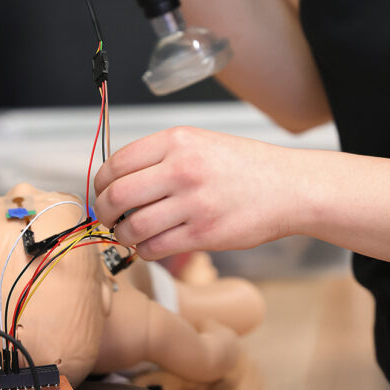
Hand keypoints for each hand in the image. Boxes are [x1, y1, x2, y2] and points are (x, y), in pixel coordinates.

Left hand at [94, 126, 300, 259]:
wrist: (287, 187)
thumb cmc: (243, 166)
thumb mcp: (200, 142)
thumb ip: (161, 156)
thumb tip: (118, 179)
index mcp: (177, 140)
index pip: (117, 163)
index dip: (101, 183)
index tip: (103, 193)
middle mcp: (182, 168)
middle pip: (117, 195)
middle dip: (104, 212)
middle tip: (108, 218)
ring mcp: (193, 202)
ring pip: (133, 226)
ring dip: (123, 234)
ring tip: (129, 233)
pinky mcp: (204, 234)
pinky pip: (155, 247)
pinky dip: (145, 249)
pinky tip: (152, 243)